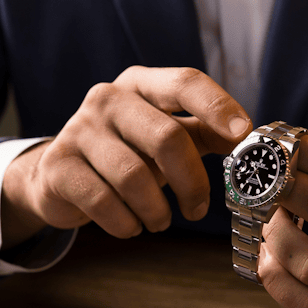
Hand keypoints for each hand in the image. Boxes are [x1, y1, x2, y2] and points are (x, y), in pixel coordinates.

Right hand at [1, 67, 250, 246]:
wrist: (58, 177)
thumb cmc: (126, 153)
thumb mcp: (165, 136)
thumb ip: (205, 132)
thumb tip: (249, 140)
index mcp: (140, 84)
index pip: (184, 82)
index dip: (217, 106)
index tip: (244, 134)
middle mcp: (107, 99)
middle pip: (165, 137)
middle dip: (191, 181)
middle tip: (199, 209)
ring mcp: (78, 130)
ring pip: (134, 177)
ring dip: (157, 210)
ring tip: (160, 221)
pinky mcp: (58, 167)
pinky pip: (103, 202)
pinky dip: (126, 223)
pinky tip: (131, 225)